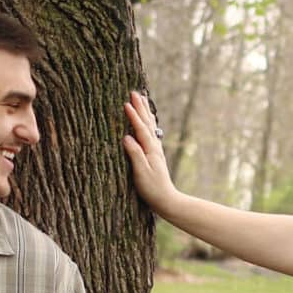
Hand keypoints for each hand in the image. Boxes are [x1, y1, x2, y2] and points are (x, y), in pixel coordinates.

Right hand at [122, 91, 177, 214]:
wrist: (166, 200)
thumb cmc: (152, 189)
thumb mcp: (141, 173)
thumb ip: (135, 155)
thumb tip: (126, 137)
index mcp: (151, 150)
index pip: (141, 129)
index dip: (133, 116)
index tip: (126, 103)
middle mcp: (154, 147)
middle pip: (147, 123)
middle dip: (140, 107)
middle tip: (134, 92)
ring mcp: (155, 150)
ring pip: (150, 126)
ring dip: (145, 112)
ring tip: (142, 99)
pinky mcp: (154, 154)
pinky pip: (151, 133)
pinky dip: (148, 122)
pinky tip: (147, 120)